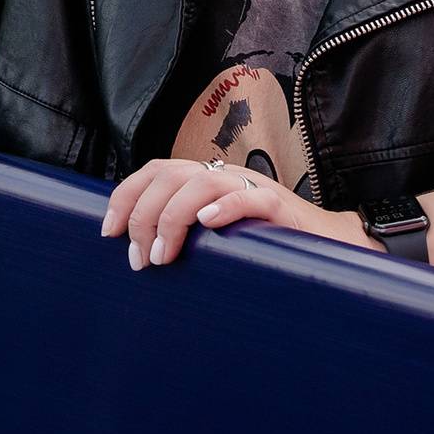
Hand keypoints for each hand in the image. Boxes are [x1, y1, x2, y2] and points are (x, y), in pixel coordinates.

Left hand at [101, 157, 371, 269]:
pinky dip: (225, 206)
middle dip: (144, 217)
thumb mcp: (214, 236)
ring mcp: (250, 187)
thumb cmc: (262, 244)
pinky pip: (249, 196)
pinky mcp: (278, 207)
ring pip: (201, 182)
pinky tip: (208, 224)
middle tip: (141, 261)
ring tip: (165, 257)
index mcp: (203, 178)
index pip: (153, 172)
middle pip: (169, 176)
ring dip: (174, 218)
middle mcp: (222, 175)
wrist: (325, 247)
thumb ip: (182, 234)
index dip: (126, 197)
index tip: (108, 232)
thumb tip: (138, 254)